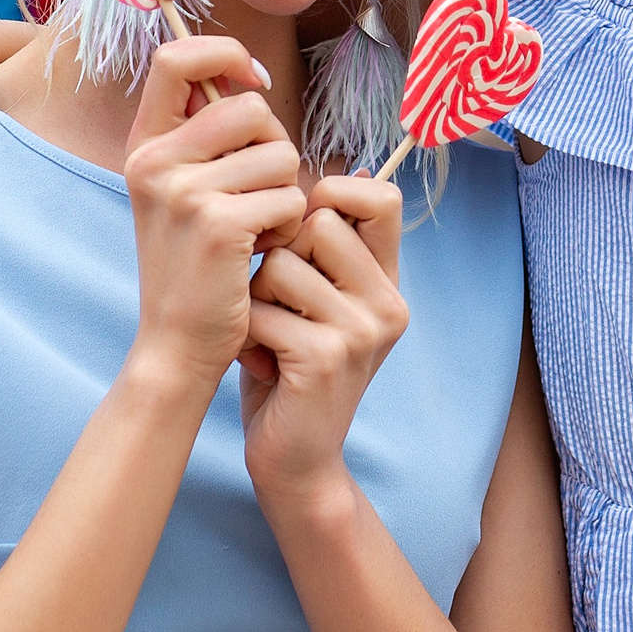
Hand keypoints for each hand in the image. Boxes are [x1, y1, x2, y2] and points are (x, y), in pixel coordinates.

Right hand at [124, 37, 306, 393]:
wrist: (176, 344)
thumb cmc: (195, 265)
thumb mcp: (180, 191)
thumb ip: (203, 136)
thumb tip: (247, 76)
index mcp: (144, 145)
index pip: (175, 57)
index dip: (224, 54)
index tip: (253, 82)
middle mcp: (155, 161)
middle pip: (251, 108)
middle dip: (275, 148)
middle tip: (258, 195)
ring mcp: (184, 192)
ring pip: (280, 155)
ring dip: (285, 194)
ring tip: (257, 231)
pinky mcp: (218, 225)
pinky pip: (288, 198)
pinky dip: (288, 228)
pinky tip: (261, 254)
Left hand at [239, 174, 407, 505]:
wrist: (295, 459)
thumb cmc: (289, 368)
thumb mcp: (315, 300)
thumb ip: (326, 248)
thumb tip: (343, 172)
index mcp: (386, 281)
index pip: (380, 197)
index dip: (333, 195)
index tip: (302, 231)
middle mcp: (387, 301)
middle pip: (315, 221)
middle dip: (277, 257)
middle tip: (280, 308)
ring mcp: (362, 329)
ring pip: (279, 263)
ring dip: (255, 301)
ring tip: (269, 339)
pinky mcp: (328, 356)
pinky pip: (261, 309)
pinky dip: (246, 336)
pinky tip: (261, 365)